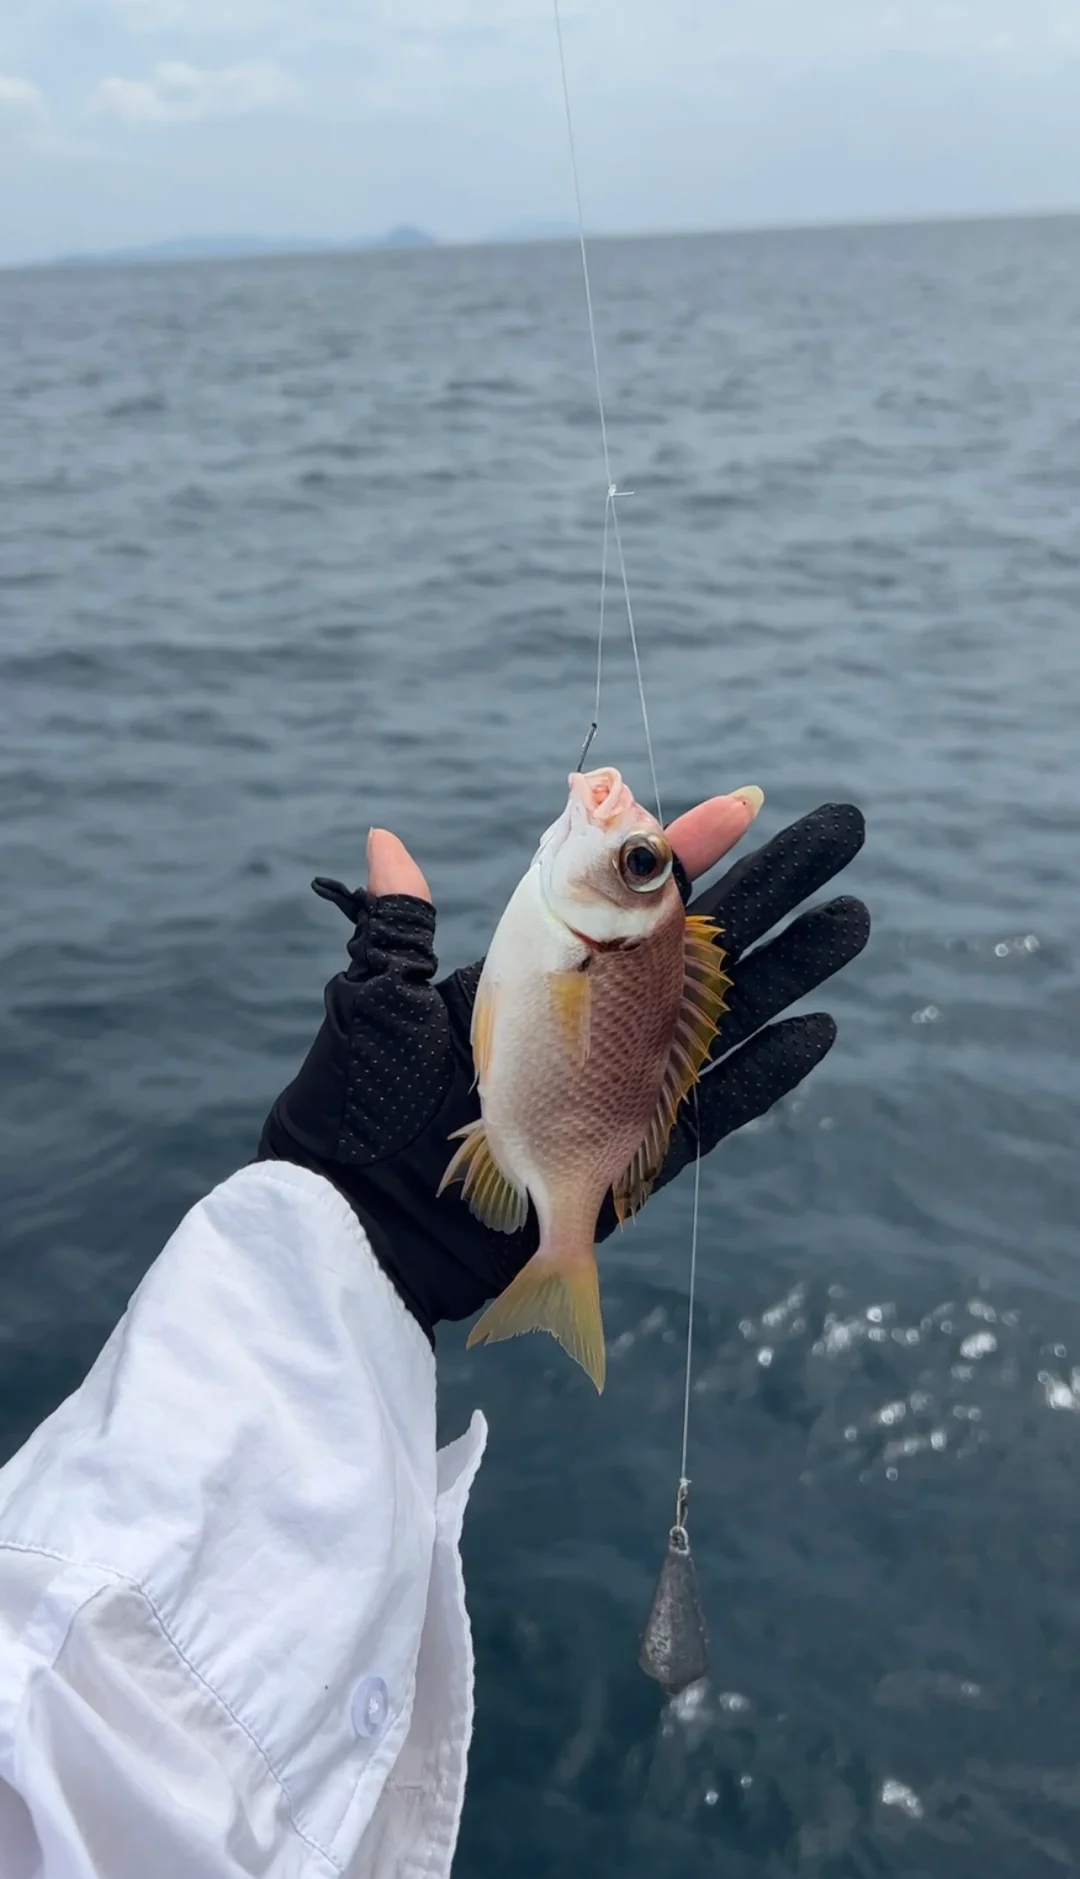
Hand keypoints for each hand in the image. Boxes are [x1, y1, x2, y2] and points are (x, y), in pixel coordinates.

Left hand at [257, 795, 868, 1341]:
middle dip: (777, 882)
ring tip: (855, 917)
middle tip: (843, 828)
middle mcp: (598, 1016)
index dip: (686, 845)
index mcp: (546, 968)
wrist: (363, 1219)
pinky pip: (716, 1105)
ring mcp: (623, 1080)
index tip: (743, 800)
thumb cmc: (361, 1106)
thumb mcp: (380, 1005)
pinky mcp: (634, 1147)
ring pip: (728, 1011)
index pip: (629, 891)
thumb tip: (384, 840)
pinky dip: (768, 1070)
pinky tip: (819, 1029)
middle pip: (706, 938)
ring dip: (795, 965)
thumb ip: (399, 925)